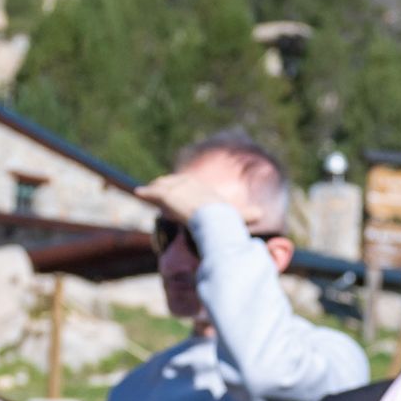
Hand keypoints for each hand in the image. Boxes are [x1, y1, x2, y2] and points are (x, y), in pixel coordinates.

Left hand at [136, 168, 254, 226]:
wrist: (214, 218)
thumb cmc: (226, 217)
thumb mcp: (238, 214)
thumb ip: (248, 214)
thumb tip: (263, 213)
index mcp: (203, 186)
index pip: (190, 184)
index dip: (183, 188)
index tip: (178, 192)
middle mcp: (189, 183)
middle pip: (174, 182)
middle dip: (167, 185)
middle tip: (158, 188)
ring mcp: (176, 188)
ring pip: (162, 187)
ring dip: (154, 189)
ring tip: (147, 191)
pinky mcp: (165, 194)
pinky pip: (152, 192)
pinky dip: (145, 193)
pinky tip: (137, 192)